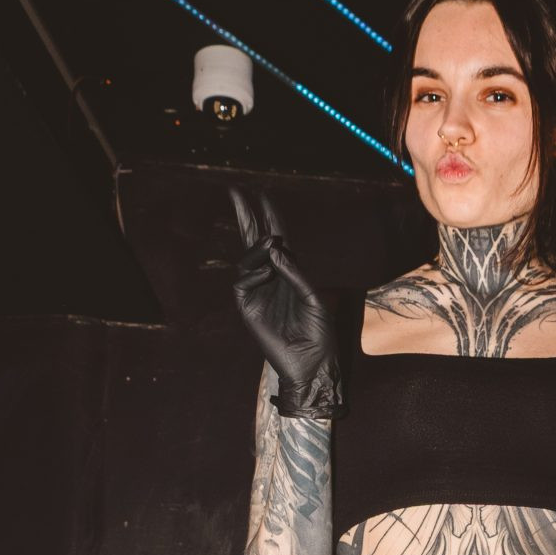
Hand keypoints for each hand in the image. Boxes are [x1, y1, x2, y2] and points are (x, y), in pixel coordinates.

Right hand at [230, 187, 342, 420]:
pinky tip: (265, 273)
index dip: (268, 216)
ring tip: (270, 243)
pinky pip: (242, 284)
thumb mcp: (313, 296)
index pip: (275, 238)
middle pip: (253, 241)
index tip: (261, 194)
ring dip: (256, 248)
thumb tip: (274, 247)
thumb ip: (295, 272)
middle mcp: (271, 276)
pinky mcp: (248, 308)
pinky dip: (252, 274)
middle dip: (245, 217)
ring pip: (247, 260)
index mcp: (289, 270)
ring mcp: (257, 291)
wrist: (311, 361)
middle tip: (236, 193)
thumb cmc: (319, 331)